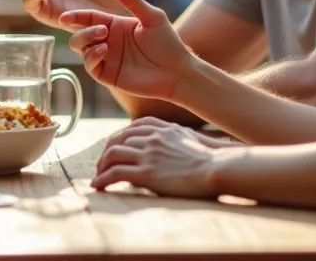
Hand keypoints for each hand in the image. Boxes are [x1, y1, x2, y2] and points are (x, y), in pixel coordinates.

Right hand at [60, 0, 192, 100]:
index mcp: (114, 25)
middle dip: (83, 29)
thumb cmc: (168, 43)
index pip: (88, 17)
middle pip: (79, 33)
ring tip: (103, 40)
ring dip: (86, 41)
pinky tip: (103, 51)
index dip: (75, 16)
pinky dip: (91, 57)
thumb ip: (133, 1)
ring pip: (80, 48)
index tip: (66, 16)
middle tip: (101, 30)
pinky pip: (90, 65)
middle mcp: (106, 40)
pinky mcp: (107, 74)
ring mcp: (106, 58)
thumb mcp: (152, 17)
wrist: (177, 72)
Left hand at [91, 118, 225, 197]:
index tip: (115, 149)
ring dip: (101, 167)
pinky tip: (98, 186)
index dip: (119, 139)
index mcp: (162, 128)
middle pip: (118, 140)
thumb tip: (169, 147)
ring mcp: (147, 154)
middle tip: (102, 166)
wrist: (217, 168)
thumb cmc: (211, 159)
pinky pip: (115, 173)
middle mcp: (151, 137)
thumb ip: (175, 138)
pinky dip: (102, 179)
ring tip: (99, 178)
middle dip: (106, 153)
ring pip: (112, 154)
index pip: (132, 128)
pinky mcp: (146, 173)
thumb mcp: (191, 139)